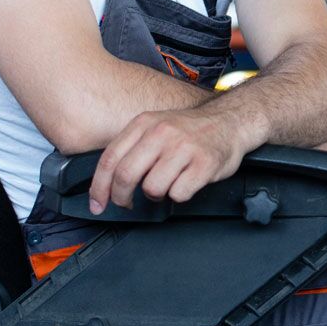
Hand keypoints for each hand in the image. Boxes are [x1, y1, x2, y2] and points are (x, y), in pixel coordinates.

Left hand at [89, 104, 254, 212]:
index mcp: (144, 123)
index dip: (99, 187)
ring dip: (156, 194)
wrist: (230, 122)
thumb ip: (133, 148)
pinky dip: (180, 195)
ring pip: (152, 188)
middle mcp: (162, 133)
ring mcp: (183, 148)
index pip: (110, 159)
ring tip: (167, 184)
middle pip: (126, 175)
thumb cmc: (190, 131)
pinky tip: (186, 182)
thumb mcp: (156, 127)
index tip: (97, 204)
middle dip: (121, 197)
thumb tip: (107, 181)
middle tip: (126, 203)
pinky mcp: (204, 164)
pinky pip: (178, 194)